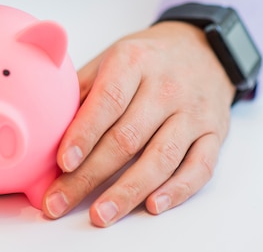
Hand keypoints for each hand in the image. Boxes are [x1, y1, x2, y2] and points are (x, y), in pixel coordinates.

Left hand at [42, 21, 234, 226]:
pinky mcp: (215, 133)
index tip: (62, 163)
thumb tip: (48, 128)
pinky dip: (177, 190)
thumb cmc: (145, 58)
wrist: (203, 49)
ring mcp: (194, 112)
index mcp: (133, 62)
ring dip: (129, 191)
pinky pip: (199, 167)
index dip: (84, 134)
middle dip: (90, 175)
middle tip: (60, 201)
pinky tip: (152, 205)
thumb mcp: (110, 58)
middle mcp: (166, 87)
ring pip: (161, 158)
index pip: (108, 101)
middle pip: (127, 138)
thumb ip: (81, 89)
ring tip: (101, 214)